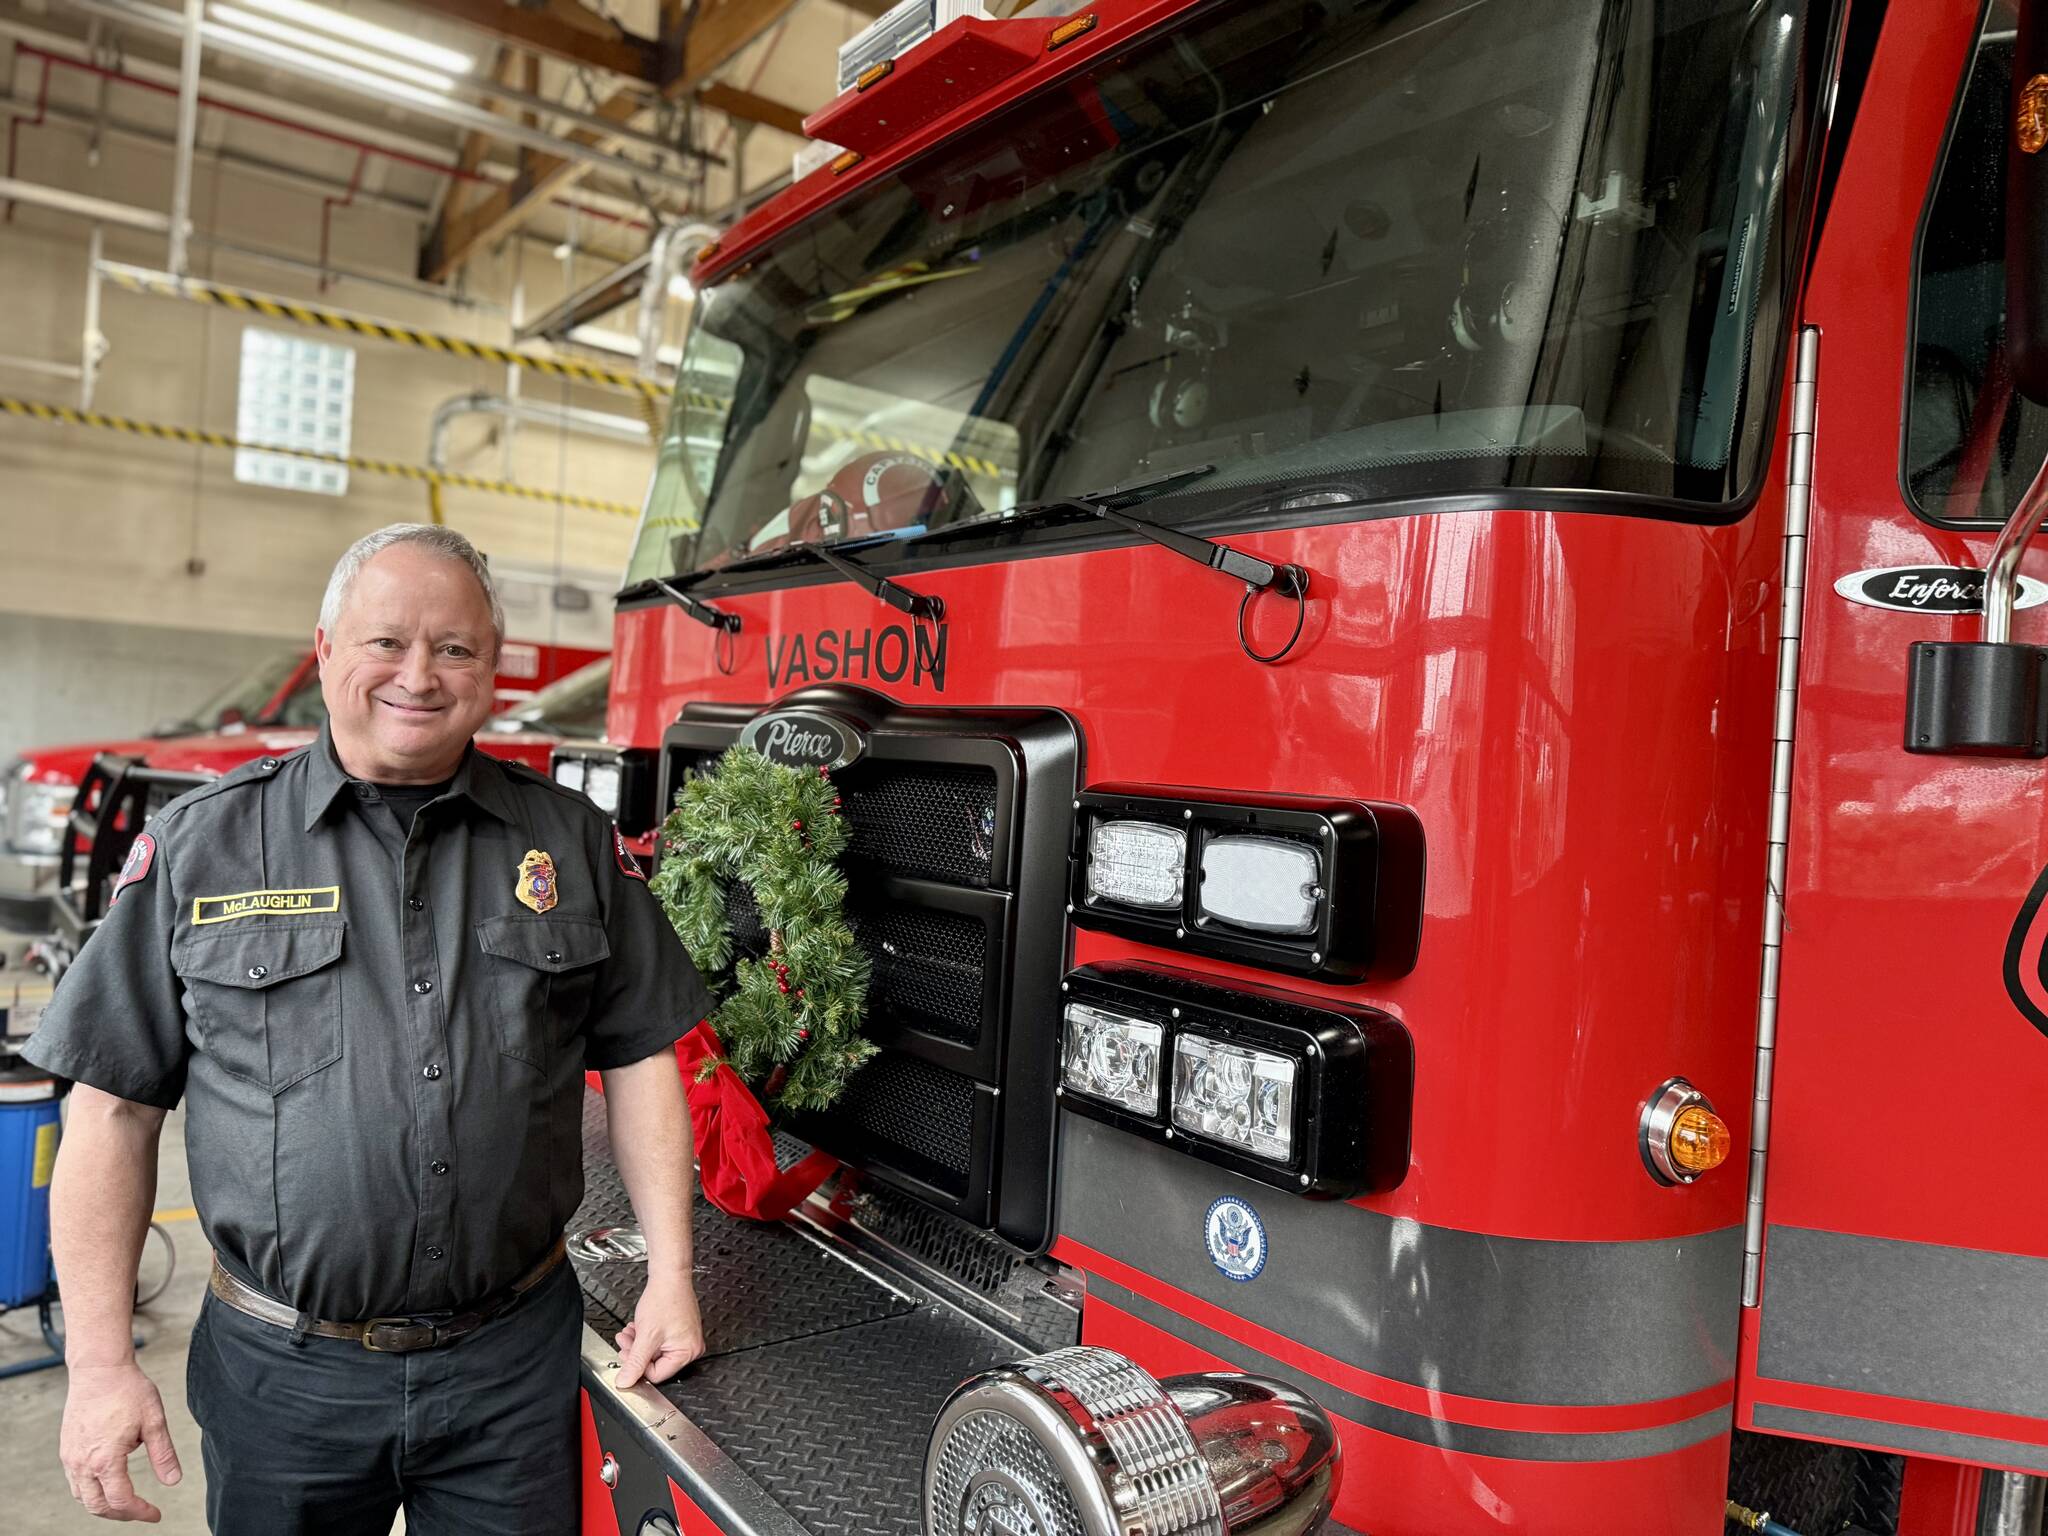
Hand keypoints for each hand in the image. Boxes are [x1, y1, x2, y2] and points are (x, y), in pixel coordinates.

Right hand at [59, 1361, 182, 1522]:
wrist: (99, 1369)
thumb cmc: (127, 1390)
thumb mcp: (154, 1421)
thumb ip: (163, 1454)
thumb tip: (173, 1481)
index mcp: (106, 1460)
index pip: (121, 1500)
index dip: (140, 1512)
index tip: (156, 1514)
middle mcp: (82, 1463)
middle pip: (97, 1506)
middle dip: (121, 1514)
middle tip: (142, 1512)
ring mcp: (70, 1457)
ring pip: (83, 1496)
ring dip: (103, 1504)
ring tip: (126, 1501)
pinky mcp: (66, 1449)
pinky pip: (75, 1481)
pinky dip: (91, 1490)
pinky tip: (107, 1482)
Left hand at [614, 1273, 704, 1387]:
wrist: (669, 1275)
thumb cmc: (665, 1298)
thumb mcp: (646, 1336)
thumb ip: (635, 1363)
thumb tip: (626, 1381)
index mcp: (687, 1352)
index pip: (657, 1374)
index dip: (638, 1366)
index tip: (627, 1354)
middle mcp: (691, 1347)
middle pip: (656, 1363)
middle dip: (636, 1352)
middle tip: (625, 1341)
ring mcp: (687, 1338)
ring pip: (656, 1351)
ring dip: (639, 1343)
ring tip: (630, 1332)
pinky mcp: (682, 1330)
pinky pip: (660, 1341)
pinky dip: (647, 1336)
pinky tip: (638, 1327)